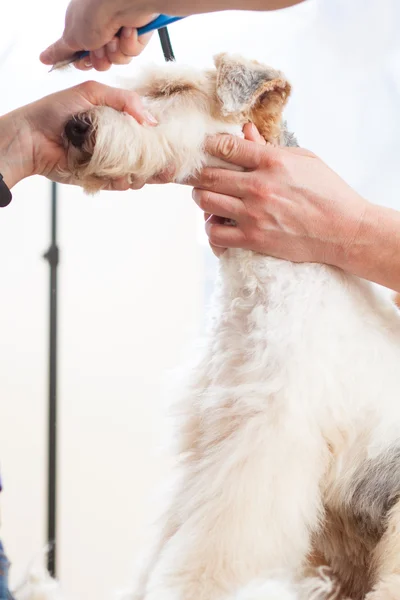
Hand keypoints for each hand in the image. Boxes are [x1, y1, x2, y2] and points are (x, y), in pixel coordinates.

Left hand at [0, 81, 156, 188]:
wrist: (29, 137)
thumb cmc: (55, 111)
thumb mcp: (92, 92)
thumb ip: (125, 101)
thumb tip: (152, 122)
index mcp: (116, 121)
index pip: (146, 131)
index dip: (161, 138)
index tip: (172, 145)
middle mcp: (115, 143)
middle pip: (146, 156)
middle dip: (157, 163)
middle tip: (164, 166)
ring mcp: (108, 162)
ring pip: (135, 173)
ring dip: (140, 174)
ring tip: (135, 170)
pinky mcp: (98, 178)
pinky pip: (117, 184)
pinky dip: (121, 182)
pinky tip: (118, 177)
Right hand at [40, 0, 155, 70]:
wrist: (119, 2)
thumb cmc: (92, 14)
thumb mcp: (70, 37)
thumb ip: (59, 51)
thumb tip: (44, 58)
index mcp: (84, 25)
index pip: (83, 54)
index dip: (84, 61)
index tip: (84, 60)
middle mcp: (102, 27)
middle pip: (101, 61)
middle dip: (100, 59)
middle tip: (100, 47)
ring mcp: (119, 30)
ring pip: (117, 59)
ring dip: (114, 52)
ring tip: (114, 37)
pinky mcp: (137, 33)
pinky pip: (132, 52)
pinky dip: (128, 44)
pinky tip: (127, 31)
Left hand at [188, 124, 368, 269]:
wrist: (344, 231)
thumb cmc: (328, 192)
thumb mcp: (304, 160)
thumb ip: (270, 147)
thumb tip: (245, 132)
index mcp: (272, 161)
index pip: (226, 146)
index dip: (208, 146)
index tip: (204, 149)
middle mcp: (259, 186)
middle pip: (207, 175)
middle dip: (196, 174)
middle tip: (197, 176)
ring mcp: (254, 214)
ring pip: (205, 202)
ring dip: (202, 198)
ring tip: (208, 198)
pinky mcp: (254, 239)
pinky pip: (215, 234)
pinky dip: (211, 229)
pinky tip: (218, 224)